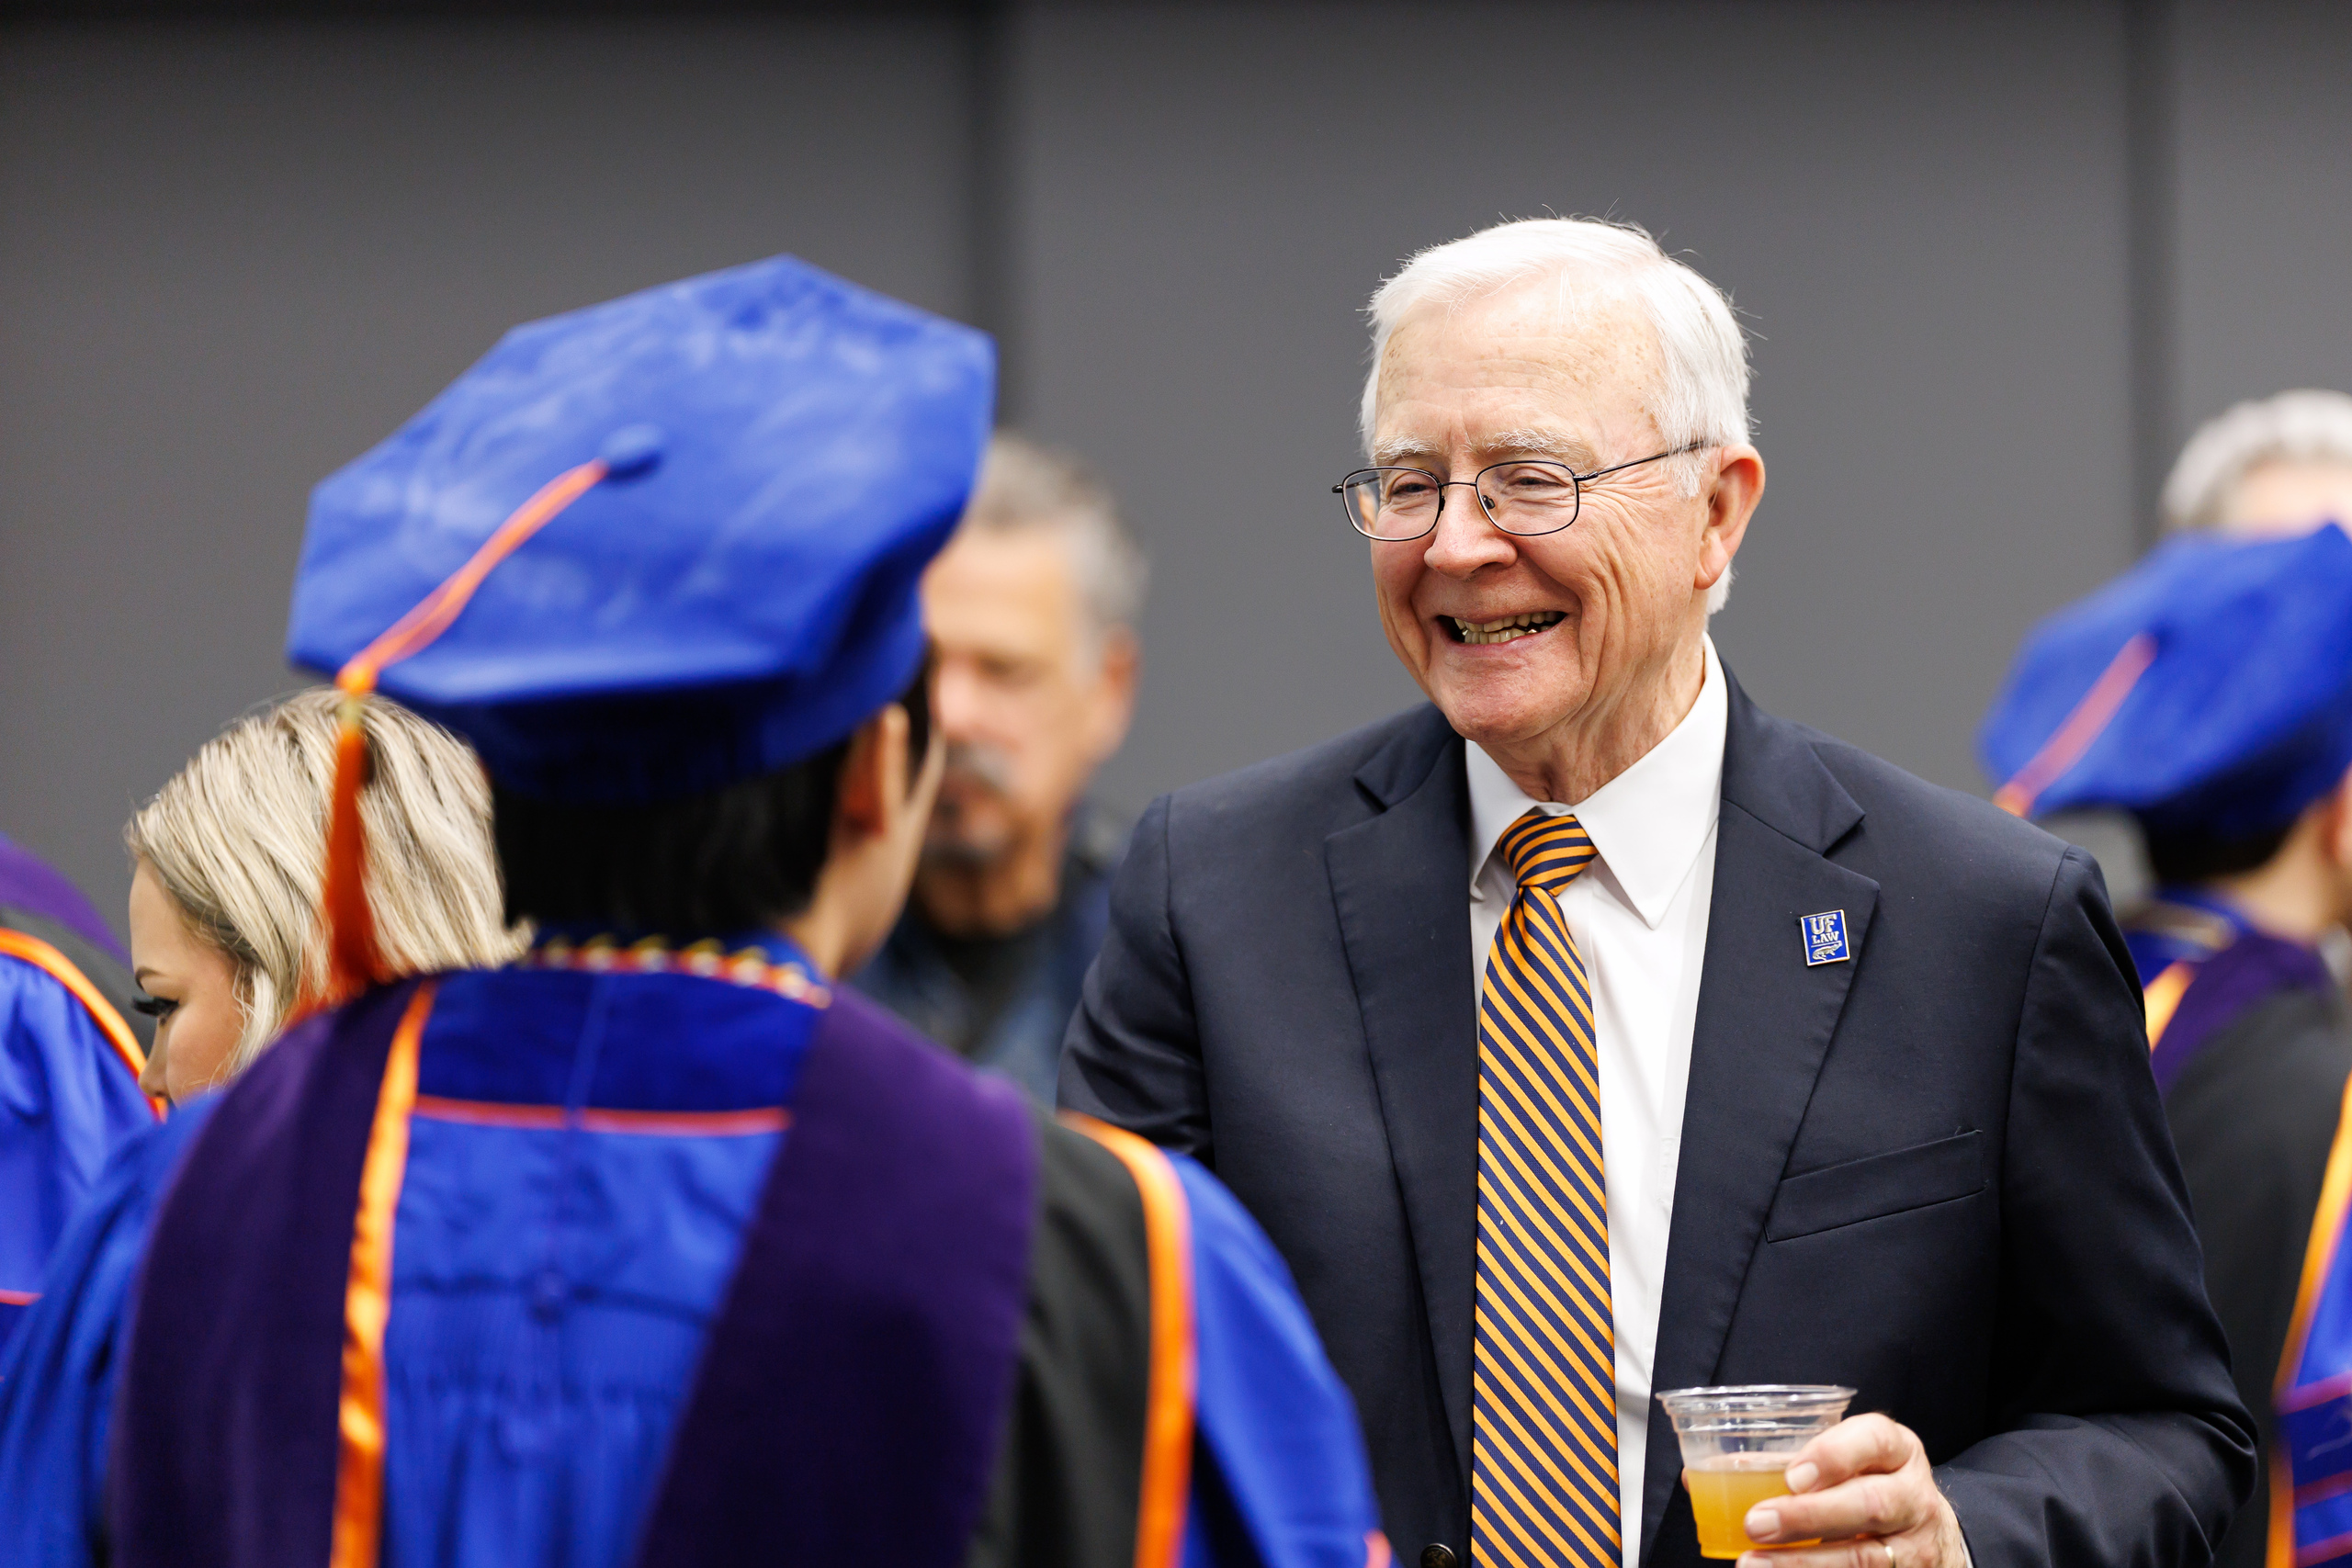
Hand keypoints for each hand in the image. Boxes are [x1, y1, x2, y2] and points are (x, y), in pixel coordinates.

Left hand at [1736, 1414, 1968, 1567]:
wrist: (1930, 1536)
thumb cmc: (1875, 1485)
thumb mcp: (1858, 1461)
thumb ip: (1808, 1462)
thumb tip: (1730, 1470)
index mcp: (1900, 1451)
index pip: (1875, 1440)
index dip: (1832, 1457)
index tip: (1792, 1477)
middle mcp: (1915, 1497)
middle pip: (1869, 1505)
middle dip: (1808, 1516)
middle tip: (1757, 1523)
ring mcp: (1917, 1546)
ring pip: (1863, 1558)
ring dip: (1803, 1563)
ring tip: (1753, 1563)